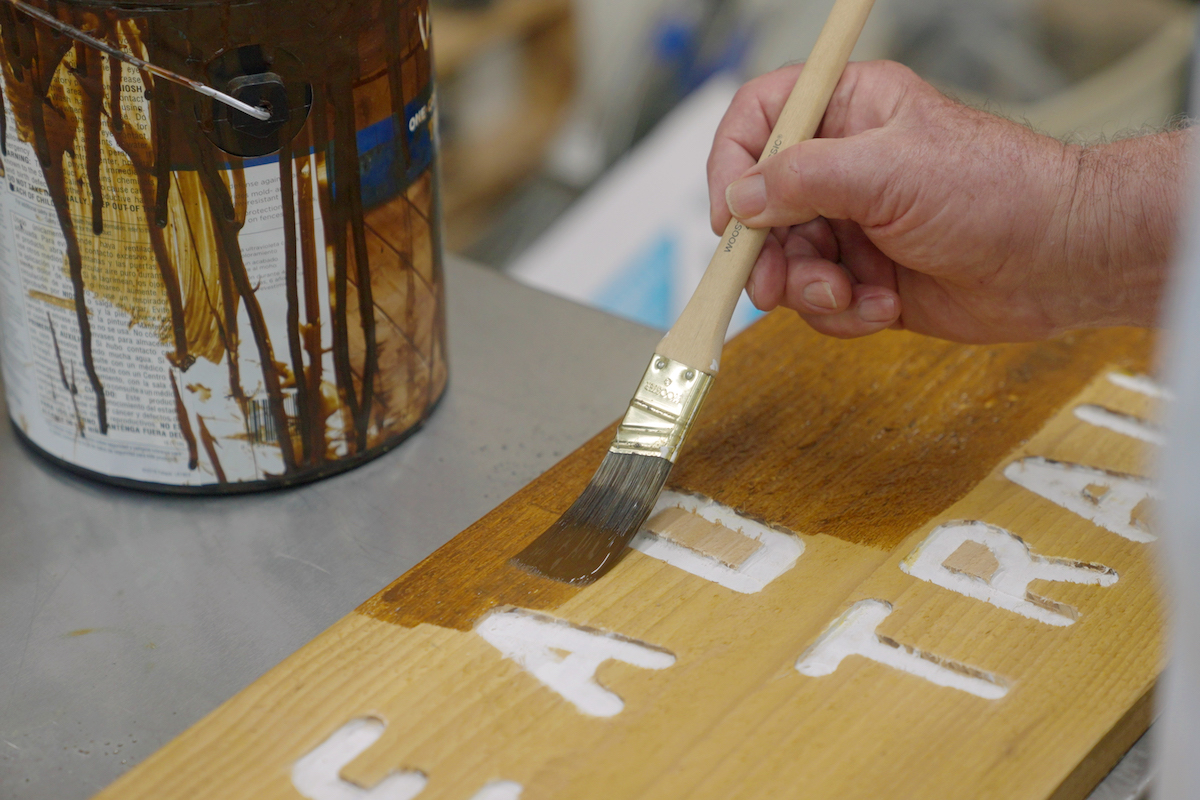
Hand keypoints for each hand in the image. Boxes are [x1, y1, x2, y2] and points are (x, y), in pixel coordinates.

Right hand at [708, 60, 1182, 342]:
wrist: (1060, 262)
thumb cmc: (1000, 193)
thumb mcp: (889, 170)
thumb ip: (803, 177)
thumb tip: (741, 197)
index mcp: (850, 112)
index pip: (761, 121)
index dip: (733, 165)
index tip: (731, 215)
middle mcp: (845, 167)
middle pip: (761, 207)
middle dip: (768, 252)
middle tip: (776, 283)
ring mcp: (854, 225)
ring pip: (787, 263)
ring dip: (811, 290)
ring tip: (850, 293)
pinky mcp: (867, 276)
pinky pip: (821, 302)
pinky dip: (844, 312)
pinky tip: (884, 305)